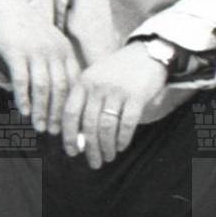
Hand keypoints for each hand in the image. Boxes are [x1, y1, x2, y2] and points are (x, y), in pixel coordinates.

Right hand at [0, 0, 77, 134]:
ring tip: (40, 127)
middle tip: (56, 133)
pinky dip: (24, 97)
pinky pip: (22, 79)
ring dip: (42, 110)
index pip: (75, 84)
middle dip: (59, 114)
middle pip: (61, 89)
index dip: (74, 106)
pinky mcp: (16, 52)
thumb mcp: (51, 45)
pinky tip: (23, 111)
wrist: (7, 8)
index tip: (72, 125)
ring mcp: (35, 52)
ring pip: (43, 87)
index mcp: (66, 52)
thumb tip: (64, 98)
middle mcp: (54, 52)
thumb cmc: (29, 32)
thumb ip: (59, 67)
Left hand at [60, 42, 168, 167]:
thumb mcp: (95, 80)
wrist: (146, 53)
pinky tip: (122, 146)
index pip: (70, 113)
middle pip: (89, 125)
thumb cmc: (117, 72)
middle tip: (94, 163)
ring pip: (106, 127)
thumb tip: (78, 137)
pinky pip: (127, 124)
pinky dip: (123, 139)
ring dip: (106, 147)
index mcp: (83, 83)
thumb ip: (86, 103)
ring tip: (108, 157)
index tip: (71, 152)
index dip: (69, 136)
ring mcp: (116, 91)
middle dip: (90, 148)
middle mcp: (97, 87)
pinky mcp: (136, 96)